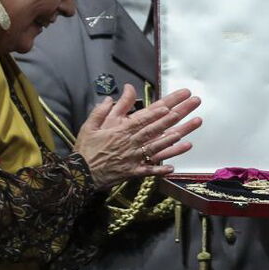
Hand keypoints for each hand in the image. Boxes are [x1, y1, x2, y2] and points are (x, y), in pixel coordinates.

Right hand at [74, 83, 201, 189]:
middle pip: (155, 129)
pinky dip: (160, 169)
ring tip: (187, 134)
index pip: (143, 118)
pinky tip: (173, 167)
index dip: (157, 112)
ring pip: (156, 148)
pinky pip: (149, 171)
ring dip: (173, 142)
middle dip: (174, 118)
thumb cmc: (86, 148)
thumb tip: (114, 94)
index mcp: (121, 130)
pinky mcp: (133, 173)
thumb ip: (104, 109)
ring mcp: (133, 158)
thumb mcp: (91, 125)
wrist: (79, 175)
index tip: (170, 105)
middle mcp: (131, 143)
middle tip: (189, 109)